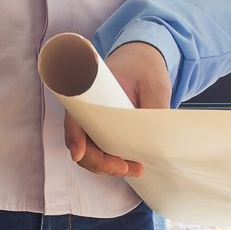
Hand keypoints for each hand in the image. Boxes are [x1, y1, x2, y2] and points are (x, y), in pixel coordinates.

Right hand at [65, 41, 169, 177]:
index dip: (74, 138)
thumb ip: (156, 108)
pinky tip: (131, 165)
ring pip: (90, 153)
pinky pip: (102, 151)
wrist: (144, 61)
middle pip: (80, 144)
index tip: (79, 153)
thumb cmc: (145, 68)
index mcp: (90, 92)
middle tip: (125, 167)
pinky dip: (113, 162)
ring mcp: (94, 123)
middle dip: (99, 162)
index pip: (74, 117)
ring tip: (136, 168)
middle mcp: (87, 110)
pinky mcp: (104, 131)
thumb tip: (156, 138)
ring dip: (108, 165)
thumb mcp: (155, 85)